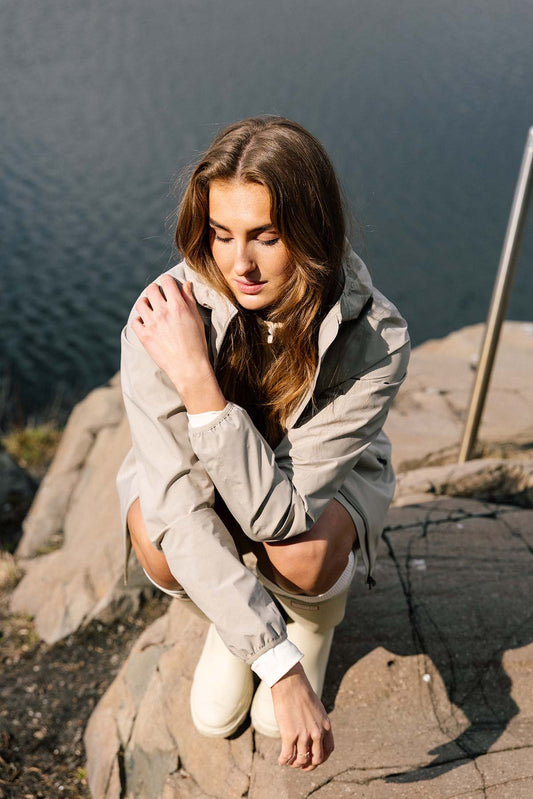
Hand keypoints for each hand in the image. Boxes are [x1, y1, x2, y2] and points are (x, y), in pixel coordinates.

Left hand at [132, 276, 225, 411]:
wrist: (189, 367)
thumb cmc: (197, 343)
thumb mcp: (196, 319)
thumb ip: (189, 300)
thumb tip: (185, 284)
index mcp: (178, 306)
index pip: (166, 281)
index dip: (167, 282)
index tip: (168, 287)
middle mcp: (163, 312)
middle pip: (151, 290)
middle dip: (155, 291)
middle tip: (158, 297)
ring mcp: (152, 324)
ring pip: (141, 303)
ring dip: (145, 304)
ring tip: (150, 309)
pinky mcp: (144, 336)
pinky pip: (135, 321)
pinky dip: (139, 321)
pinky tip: (146, 324)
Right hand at [271, 663, 333, 771]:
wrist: (290, 683)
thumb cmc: (301, 692)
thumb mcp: (317, 709)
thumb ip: (317, 723)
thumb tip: (312, 735)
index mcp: (326, 726)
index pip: (329, 750)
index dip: (322, 758)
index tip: (313, 759)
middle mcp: (317, 733)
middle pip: (316, 759)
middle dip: (309, 765)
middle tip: (301, 765)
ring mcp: (303, 735)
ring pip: (301, 760)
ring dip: (295, 764)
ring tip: (289, 762)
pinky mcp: (289, 735)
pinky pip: (287, 756)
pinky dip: (283, 761)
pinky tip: (280, 760)